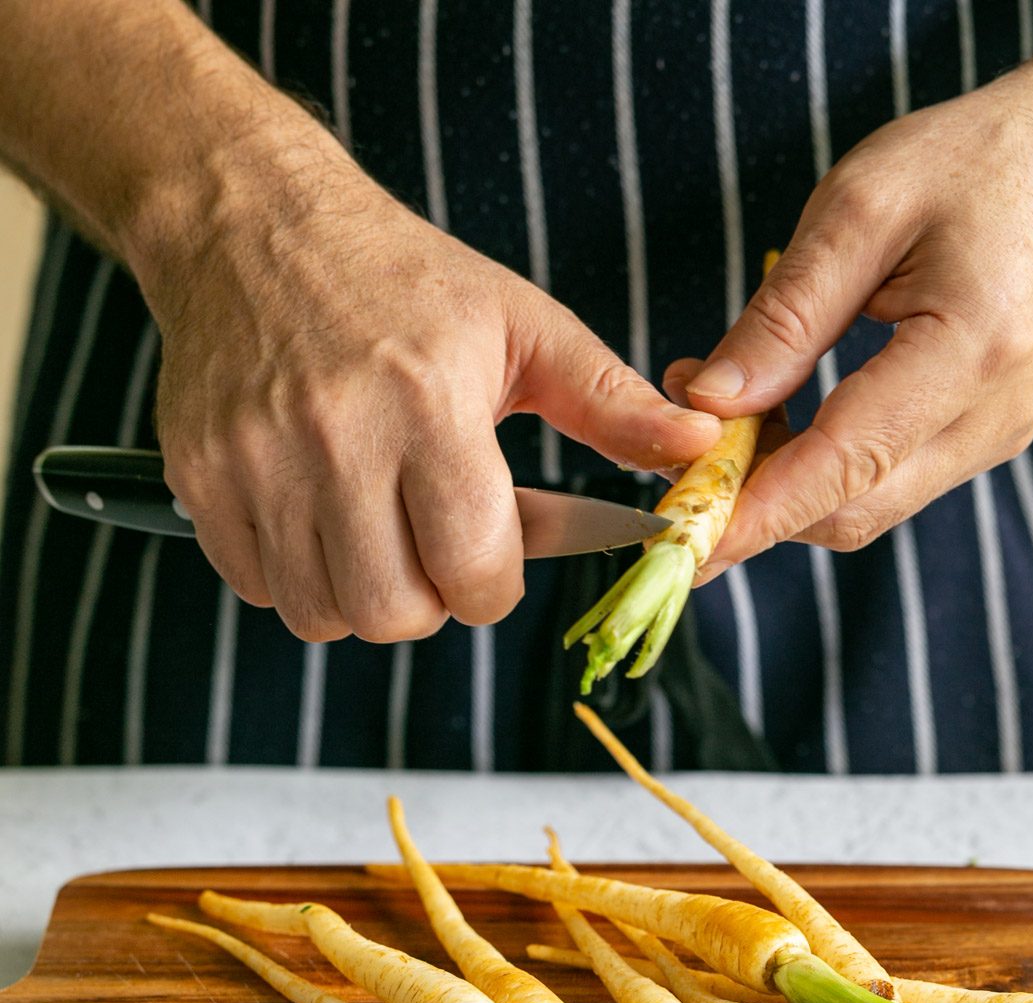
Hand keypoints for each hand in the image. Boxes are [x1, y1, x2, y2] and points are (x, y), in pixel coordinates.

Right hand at [147, 140, 719, 641]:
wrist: (253, 226)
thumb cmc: (405, 282)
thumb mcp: (524, 328)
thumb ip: (611, 402)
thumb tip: (702, 447)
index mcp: (431, 406)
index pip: (476, 575)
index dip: (495, 582)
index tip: (491, 549)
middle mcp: (335, 440)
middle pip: (396, 614)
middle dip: (430, 599)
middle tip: (432, 543)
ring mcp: (255, 463)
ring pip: (322, 615)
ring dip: (362, 594)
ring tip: (375, 526)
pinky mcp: (199, 477)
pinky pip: (257, 589)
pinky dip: (295, 576)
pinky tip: (317, 516)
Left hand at [669, 4, 1032, 576]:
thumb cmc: (976, 162)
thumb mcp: (860, 207)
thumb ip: (784, 317)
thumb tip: (707, 404)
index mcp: (972, 349)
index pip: (843, 466)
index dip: (755, 514)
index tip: (681, 543)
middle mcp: (994, 416)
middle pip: (850, 511)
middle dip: (754, 502)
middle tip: (677, 451)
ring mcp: (996, 437)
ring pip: (864, 506)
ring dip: (781, 482)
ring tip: (721, 413)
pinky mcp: (984, 439)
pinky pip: (885, 481)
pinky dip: (818, 467)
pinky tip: (775, 415)